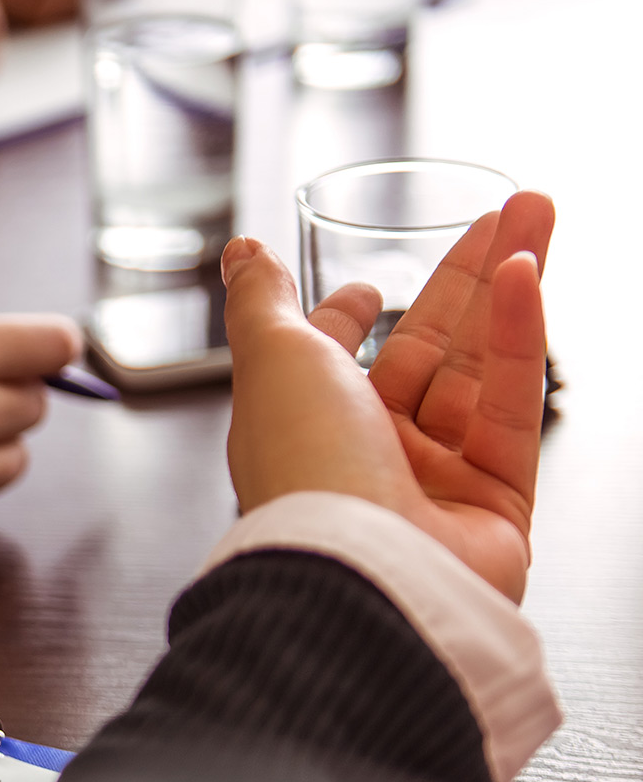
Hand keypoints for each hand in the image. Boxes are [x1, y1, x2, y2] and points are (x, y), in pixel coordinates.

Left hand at [221, 190, 554, 599]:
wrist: (361, 571)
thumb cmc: (303, 469)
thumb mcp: (269, 357)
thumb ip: (263, 299)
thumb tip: (243, 252)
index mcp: (298, 426)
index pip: (329, 362)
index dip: (348, 321)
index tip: (373, 288)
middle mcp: (363, 454)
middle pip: (425, 349)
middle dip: (464, 276)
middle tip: (507, 210)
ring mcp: (433, 480)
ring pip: (479, 367)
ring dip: (508, 285)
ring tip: (537, 211)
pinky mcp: (497, 503)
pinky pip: (511, 406)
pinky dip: (522, 336)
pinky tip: (527, 275)